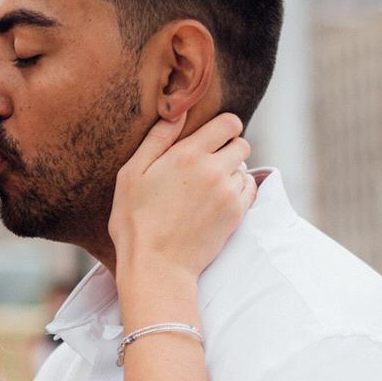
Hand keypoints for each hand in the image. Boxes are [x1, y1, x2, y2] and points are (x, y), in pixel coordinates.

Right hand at [108, 109, 254, 276]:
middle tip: (208, 164)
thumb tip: (176, 113)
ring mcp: (228, 193)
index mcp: (188, 154)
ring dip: (233, 172)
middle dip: (228, 149)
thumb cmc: (136, 222)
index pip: (229, 123)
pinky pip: (250, 190)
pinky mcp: (236, 215)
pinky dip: (239, 191)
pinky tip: (217, 201)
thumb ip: (157, 140)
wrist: (157, 267)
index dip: (223, 127)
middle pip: (242, 144)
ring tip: (209, 187)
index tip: (212, 137)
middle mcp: (214, 169)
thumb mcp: (131, 175)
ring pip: (245, 169)